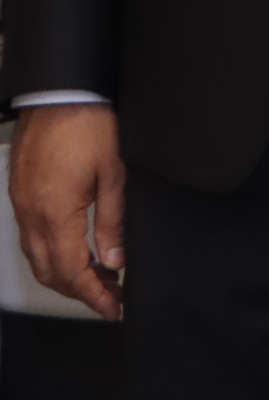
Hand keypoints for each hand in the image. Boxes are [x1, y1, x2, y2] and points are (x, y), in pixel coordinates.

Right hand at [8, 104, 125, 321]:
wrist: (63, 90)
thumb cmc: (92, 123)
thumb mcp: (116, 173)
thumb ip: (114, 221)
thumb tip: (115, 260)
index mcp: (55, 211)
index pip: (71, 271)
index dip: (93, 295)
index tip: (113, 308)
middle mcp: (30, 213)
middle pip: (49, 271)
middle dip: (80, 291)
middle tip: (110, 298)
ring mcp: (21, 203)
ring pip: (37, 257)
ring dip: (65, 273)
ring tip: (100, 277)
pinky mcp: (20, 192)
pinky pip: (31, 236)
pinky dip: (53, 252)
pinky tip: (76, 250)